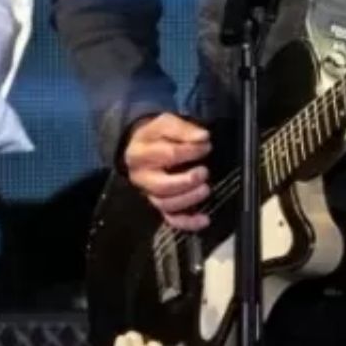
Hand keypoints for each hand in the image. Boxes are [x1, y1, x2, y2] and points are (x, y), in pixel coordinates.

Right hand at [123, 113, 211, 231]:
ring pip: (166, 204)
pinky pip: (170, 219)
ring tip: (205, 189)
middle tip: (204, 172)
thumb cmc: (155, 135)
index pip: (167, 155)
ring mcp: (149, 193)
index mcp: (140, 154)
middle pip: (162, 186)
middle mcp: (142, 177)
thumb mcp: (164, 123)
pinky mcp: (158, 204)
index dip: (190, 151)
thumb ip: (183, 129)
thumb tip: (203, 137)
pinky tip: (204, 220)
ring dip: (188, 199)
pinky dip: (188, 223)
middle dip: (186, 181)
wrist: (138, 146)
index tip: (206, 146)